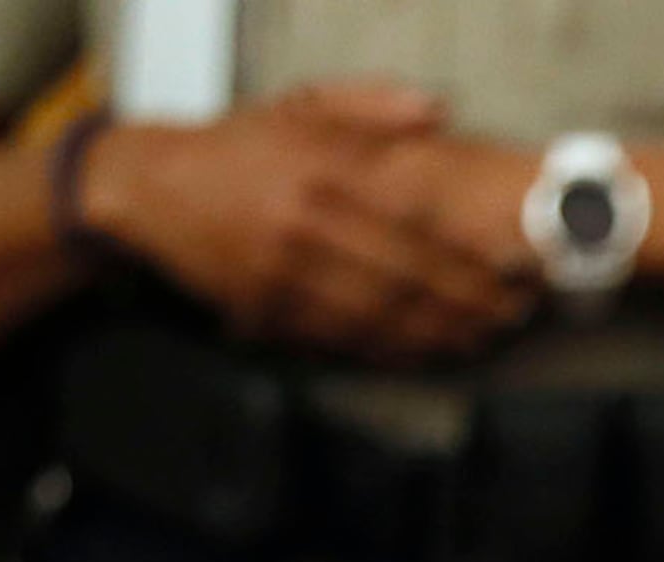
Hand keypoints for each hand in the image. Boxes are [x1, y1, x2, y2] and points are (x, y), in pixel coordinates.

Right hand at [78, 83, 533, 361]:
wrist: (149, 187)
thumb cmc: (238, 147)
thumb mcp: (299, 108)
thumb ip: (370, 107)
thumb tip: (438, 110)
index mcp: (322, 168)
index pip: (418, 222)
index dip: (472, 254)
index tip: (514, 269)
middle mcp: (305, 222)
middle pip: (407, 277)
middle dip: (468, 303)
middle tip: (511, 315)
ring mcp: (284, 272)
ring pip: (379, 315)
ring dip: (438, 334)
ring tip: (480, 337)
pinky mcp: (266, 308)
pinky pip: (340, 337)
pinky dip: (388, 349)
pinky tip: (423, 351)